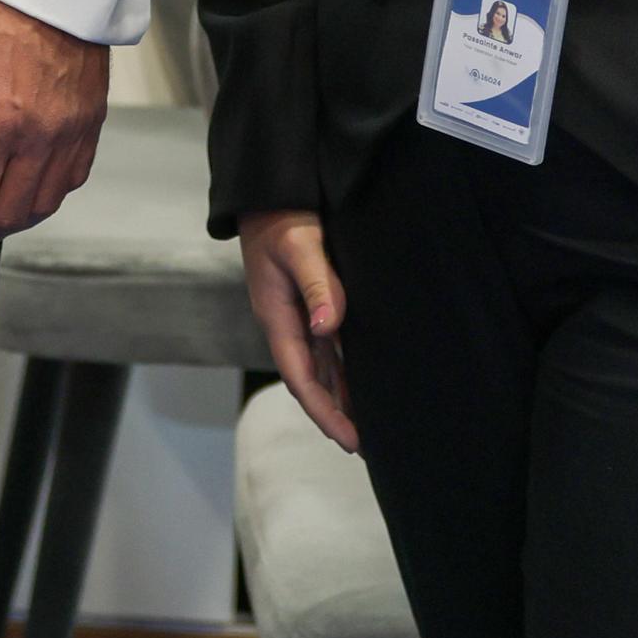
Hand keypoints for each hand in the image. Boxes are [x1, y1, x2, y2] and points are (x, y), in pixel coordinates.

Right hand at [240, 210, 356, 449]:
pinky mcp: (308, 304)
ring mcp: (296, 315)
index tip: (349, 439)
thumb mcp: (301, 246)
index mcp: (277, 316)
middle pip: (310, 381)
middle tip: (366, 446)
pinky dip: (342, 370)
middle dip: (334, 414)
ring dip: (340, 396)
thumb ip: (317, 285)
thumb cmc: (283, 217)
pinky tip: (361, 381)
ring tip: (367, 425)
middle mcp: (286, 322)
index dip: (324, 412)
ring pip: (320, 367)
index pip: (301, 377)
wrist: (270, 191)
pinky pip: (326, 347)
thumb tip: (328, 329)